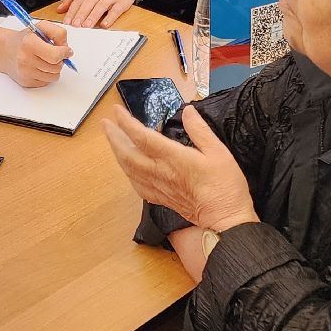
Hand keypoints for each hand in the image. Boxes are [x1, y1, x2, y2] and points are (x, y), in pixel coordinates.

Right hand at [0, 21, 70, 86]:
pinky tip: (39, 67)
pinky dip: (47, 75)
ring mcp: (25, 72)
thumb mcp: (41, 28)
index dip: (64, 52)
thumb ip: (58, 33)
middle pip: (57, 67)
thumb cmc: (25, 39)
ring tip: (46, 60)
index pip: (55, 55)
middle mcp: (25, 59)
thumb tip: (68, 51)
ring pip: (54, 76)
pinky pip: (47, 82)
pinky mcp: (26, 82)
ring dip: (54, 68)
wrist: (5, 51)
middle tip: (54, 53)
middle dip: (60, 60)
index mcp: (29, 43)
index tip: (65, 49)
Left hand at [57, 0, 140, 27]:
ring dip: (92, 16)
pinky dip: (110, 18)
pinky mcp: (122, 2)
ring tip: (86, 26)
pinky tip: (104, 24)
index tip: (66, 21)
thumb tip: (60, 9)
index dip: (72, 11)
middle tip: (75, 25)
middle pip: (88, 3)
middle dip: (80, 14)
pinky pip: (115, 10)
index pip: (78, 0)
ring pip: (100, 6)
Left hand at [102, 104, 257, 232]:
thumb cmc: (225, 186)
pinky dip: (127, 171)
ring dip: (117, 152)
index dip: (126, 122)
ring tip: (112, 140)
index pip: (142, 137)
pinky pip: (136, 184)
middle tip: (105, 123)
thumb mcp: (219, 152)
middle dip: (114, 136)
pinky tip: (127, 166)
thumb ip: (200, 130)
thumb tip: (188, 110)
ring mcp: (158, 187)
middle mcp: (160, 172)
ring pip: (128, 169)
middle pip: (127, 153)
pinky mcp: (160, 199)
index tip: (116, 111)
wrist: (225, 220)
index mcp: (173, 158)